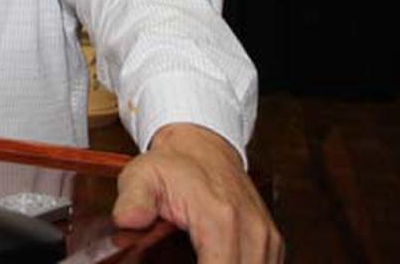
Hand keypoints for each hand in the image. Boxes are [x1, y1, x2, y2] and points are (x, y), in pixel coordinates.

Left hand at [112, 122, 281, 263]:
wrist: (202, 147)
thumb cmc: (174, 165)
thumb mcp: (141, 176)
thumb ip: (133, 200)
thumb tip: (127, 220)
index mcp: (220, 217)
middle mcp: (251, 229)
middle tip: (182, 262)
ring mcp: (266, 238)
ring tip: (199, 259)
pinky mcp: (272, 243)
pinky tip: (217, 261)